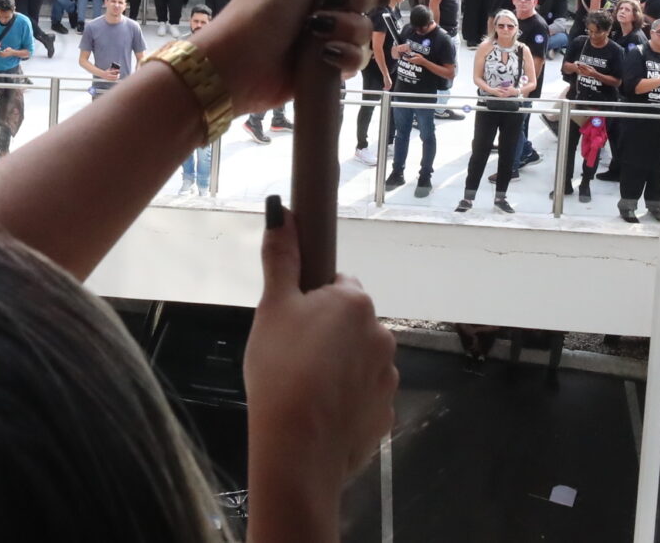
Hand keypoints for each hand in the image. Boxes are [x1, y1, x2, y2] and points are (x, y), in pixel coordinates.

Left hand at [192, 0, 367, 113]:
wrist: (240, 66)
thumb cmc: (261, 8)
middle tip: (326, 1)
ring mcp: (324, 31)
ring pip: (363, 26)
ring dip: (346, 30)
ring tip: (317, 35)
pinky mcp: (326, 62)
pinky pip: (356, 57)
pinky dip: (344, 57)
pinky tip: (324, 57)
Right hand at [246, 200, 396, 531]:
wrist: (297, 447)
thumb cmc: (281, 369)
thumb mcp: (272, 307)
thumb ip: (281, 258)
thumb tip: (282, 212)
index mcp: (354, 303)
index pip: (338, 285)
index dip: (311, 299)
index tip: (293, 320)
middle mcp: (381, 334)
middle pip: (351, 324)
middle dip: (326, 334)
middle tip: (291, 354)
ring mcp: (387, 378)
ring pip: (358, 361)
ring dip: (338, 367)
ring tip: (303, 387)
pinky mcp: (384, 415)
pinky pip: (363, 396)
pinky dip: (345, 400)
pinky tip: (318, 412)